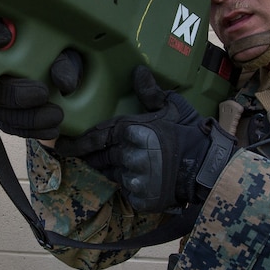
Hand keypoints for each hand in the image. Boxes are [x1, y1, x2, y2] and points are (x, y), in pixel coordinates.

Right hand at [0, 17, 81, 139]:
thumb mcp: (71, 59)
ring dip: (27, 116)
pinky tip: (52, 129)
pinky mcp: (3, 115)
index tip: (6, 39)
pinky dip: (32, 130)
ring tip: (56, 116)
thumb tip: (63, 82)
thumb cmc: (64, 66)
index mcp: (9, 42)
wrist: (69, 95)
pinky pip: (10, 126)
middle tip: (42, 93)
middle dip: (15, 90)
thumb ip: (66, 65)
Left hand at [56, 66, 235, 212]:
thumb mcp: (173, 107)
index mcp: (130, 131)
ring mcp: (133, 179)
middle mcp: (126, 155)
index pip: (94, 137)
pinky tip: (134, 179)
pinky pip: (126, 190)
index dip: (76, 142)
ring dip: (108, 168)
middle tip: (75, 155)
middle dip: (87, 156)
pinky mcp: (140, 198)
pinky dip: (127, 185)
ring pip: (110, 173)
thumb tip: (138, 71)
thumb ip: (151, 92)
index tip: (61, 145)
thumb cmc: (190, 134)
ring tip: (106, 164)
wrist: (209, 169)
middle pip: (98, 157)